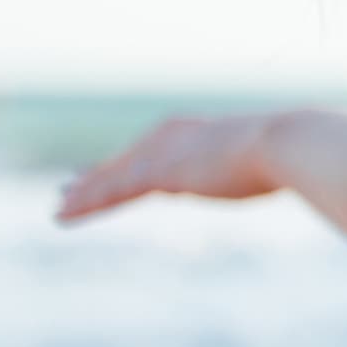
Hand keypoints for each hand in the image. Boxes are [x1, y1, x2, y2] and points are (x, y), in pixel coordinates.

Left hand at [53, 113, 284, 222]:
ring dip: (83, 196)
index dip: (123, 166)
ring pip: (111, 179)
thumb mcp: (260, 160)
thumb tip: (258, 173)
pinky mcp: (160, 173)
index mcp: (191, 131)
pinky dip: (87, 204)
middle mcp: (168, 138)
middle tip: (66, 191)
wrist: (288, 143)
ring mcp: (162, 155)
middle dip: (94, 178)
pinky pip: (113, 192)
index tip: (106, 174)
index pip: (148, 152)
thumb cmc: (288, 152)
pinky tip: (65, 214)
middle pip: (122, 163)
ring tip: (58, 211)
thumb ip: (245, 167)